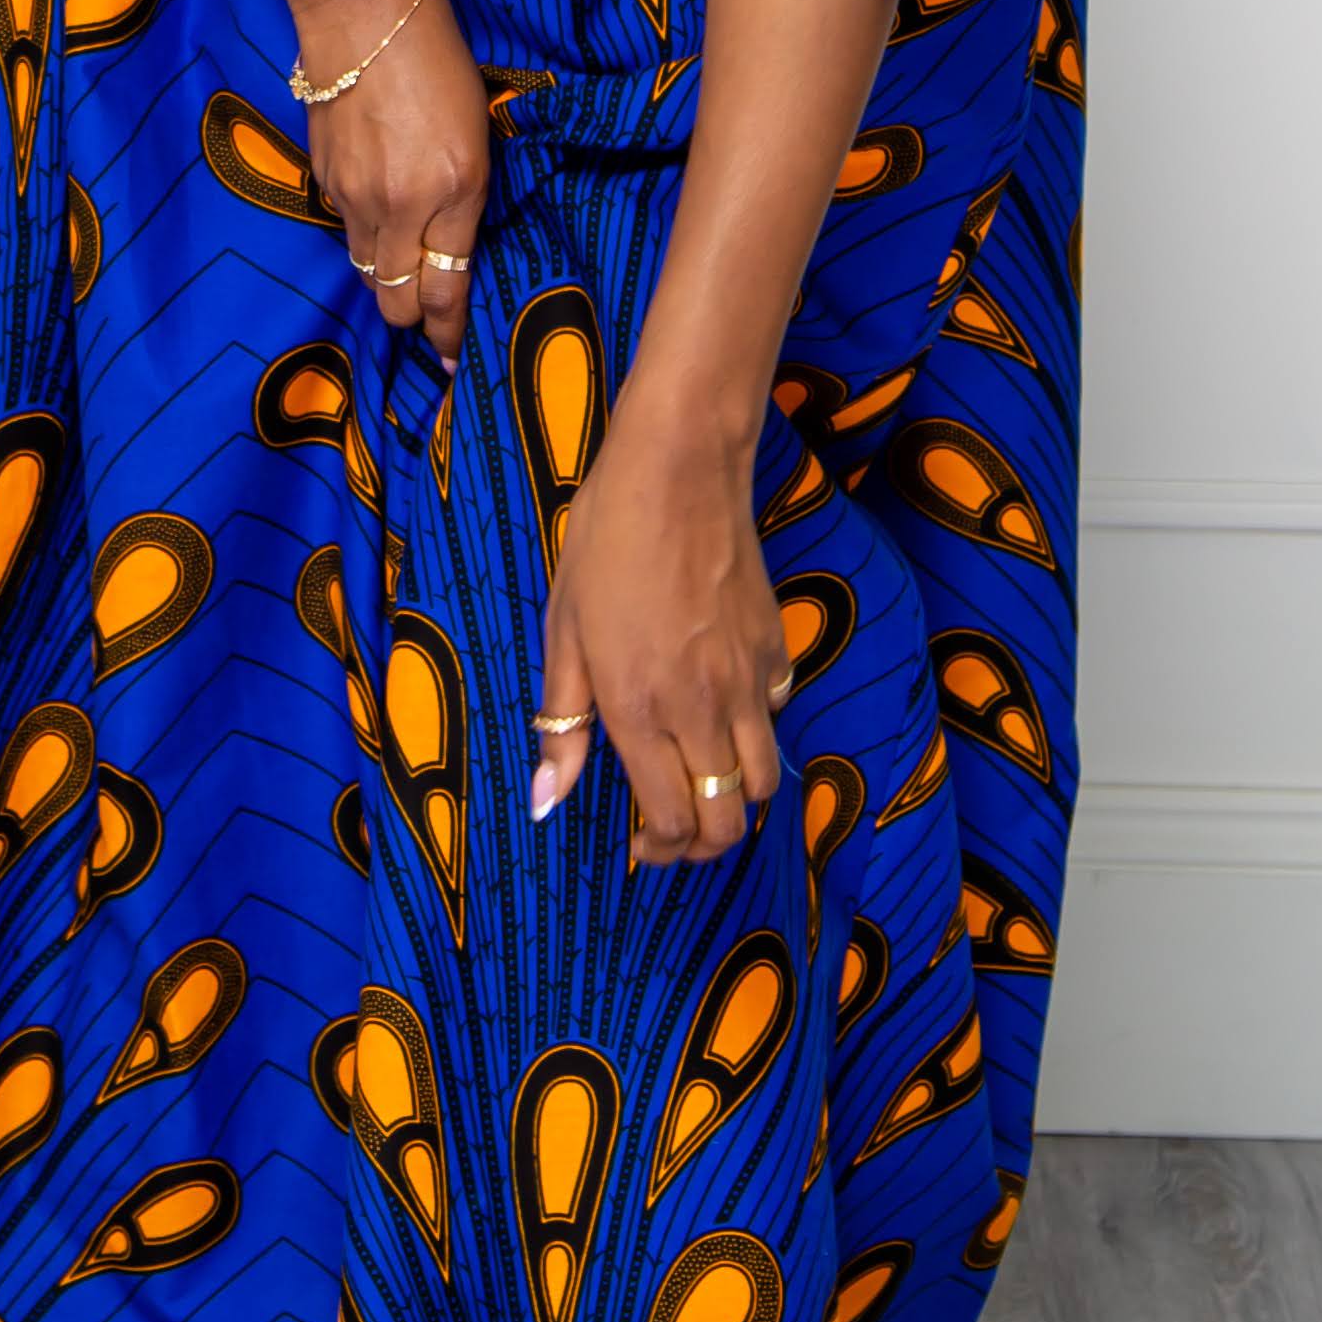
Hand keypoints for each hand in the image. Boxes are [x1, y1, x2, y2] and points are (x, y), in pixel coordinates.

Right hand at [290, 0, 489, 371]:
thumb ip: (464, 196)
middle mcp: (400, 203)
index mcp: (454, 190)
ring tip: (402, 266)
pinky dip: (361, 232)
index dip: (448, 332)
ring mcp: (352, 192)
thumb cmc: (438, 54)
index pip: (447, 290)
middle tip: (429, 314)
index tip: (451, 357)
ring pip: (364, 268)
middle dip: (413, 316)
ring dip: (384, 276)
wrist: (361, 6)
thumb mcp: (477, 129)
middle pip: (395, 300)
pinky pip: (343, 227)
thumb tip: (449, 247)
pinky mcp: (321, 174)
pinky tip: (375, 207)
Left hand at [532, 386, 789, 862]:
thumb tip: (545, 801)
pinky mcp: (774, 647)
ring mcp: (748, 680)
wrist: (680, 470)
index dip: (659, 851)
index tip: (640, 845)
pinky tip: (722, 707)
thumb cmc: (607, 542)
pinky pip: (776, 715)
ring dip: (735, 798)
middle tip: (671, 832)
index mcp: (642, 709)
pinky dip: (756, 731)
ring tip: (700, 781)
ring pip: (764, 779)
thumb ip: (561, 720)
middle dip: (703, 845)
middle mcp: (704, 708)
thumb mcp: (563, 632)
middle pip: (729, 820)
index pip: (673, 822)